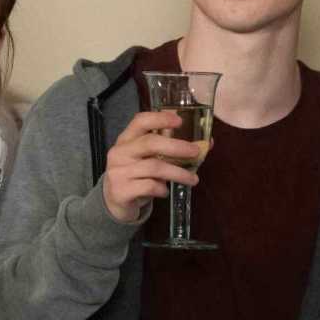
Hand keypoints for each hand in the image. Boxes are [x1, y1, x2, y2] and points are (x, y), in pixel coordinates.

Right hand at [101, 109, 210, 224]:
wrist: (113, 201)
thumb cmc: (136, 174)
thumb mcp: (148, 158)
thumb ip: (170, 150)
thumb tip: (206, 144)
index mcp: (126, 139)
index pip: (140, 121)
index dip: (160, 118)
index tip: (180, 120)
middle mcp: (120, 152)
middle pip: (150, 143)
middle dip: (176, 146)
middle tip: (195, 152)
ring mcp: (118, 171)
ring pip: (154, 167)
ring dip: (178, 173)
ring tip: (192, 179)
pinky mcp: (121, 190)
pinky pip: (149, 186)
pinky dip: (162, 188)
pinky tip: (165, 191)